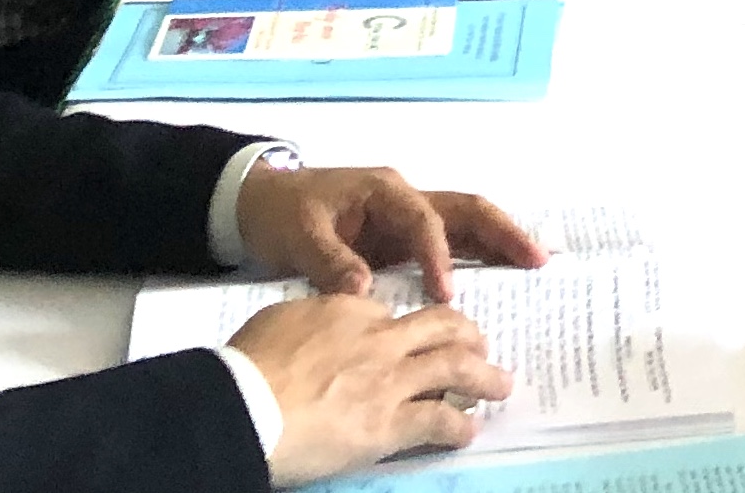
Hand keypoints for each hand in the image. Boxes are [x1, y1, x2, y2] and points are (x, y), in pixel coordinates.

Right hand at [229, 295, 509, 487]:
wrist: (243, 406)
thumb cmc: (246, 366)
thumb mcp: (279, 320)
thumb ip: (311, 318)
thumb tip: (318, 326)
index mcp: (351, 311)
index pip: (394, 315)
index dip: (409, 328)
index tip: (415, 338)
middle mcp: (381, 340)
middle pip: (442, 327)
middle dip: (468, 335)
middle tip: (481, 345)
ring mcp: (390, 381)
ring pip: (456, 368)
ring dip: (485, 377)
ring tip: (501, 386)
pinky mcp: (389, 425)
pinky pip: (439, 421)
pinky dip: (459, 426)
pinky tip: (469, 432)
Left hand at [232, 165, 545, 299]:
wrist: (258, 203)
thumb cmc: (281, 213)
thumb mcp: (299, 235)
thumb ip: (331, 263)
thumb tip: (365, 292)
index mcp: (384, 190)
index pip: (423, 221)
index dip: (437, 256)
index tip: (444, 294)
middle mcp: (405, 198)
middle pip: (466, 210)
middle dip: (502, 232)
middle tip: (536, 259)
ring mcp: (406, 217)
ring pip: (465, 224)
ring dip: (499, 243)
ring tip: (534, 266)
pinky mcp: (402, 239)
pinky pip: (448, 244)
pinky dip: (476, 257)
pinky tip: (497, 278)